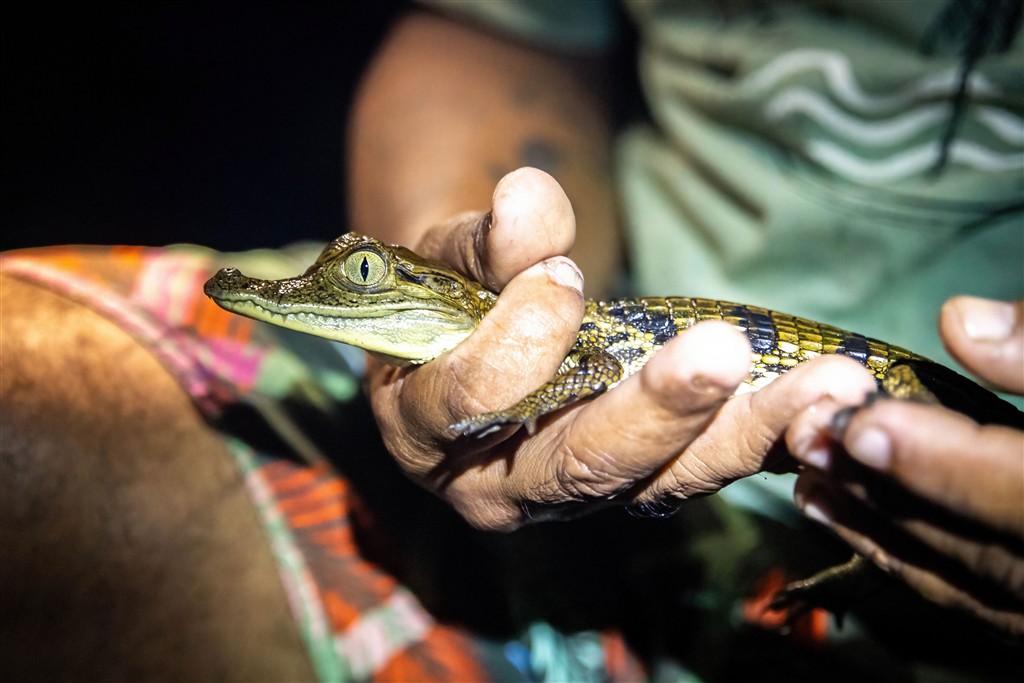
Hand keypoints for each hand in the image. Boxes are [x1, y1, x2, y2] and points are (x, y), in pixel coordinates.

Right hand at [366, 167, 879, 530]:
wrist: (487, 338)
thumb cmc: (456, 298)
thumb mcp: (456, 261)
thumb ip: (489, 240)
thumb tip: (529, 192)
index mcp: (428, 433)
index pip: (466, 406)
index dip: (512, 347)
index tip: (560, 277)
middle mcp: (502, 487)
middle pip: (581, 467)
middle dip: (656, 412)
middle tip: (723, 353)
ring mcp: (582, 495)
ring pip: (663, 481)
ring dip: (745, 432)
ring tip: (825, 387)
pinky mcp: (644, 479)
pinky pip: (707, 469)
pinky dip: (767, 437)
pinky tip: (828, 403)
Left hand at [787, 297, 1023, 633]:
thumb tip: (962, 325)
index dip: (949, 464)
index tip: (868, 425)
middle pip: (993, 545)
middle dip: (894, 495)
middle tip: (810, 444)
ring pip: (981, 583)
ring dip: (887, 535)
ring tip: (809, 486)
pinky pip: (990, 603)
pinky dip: (920, 566)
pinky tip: (859, 529)